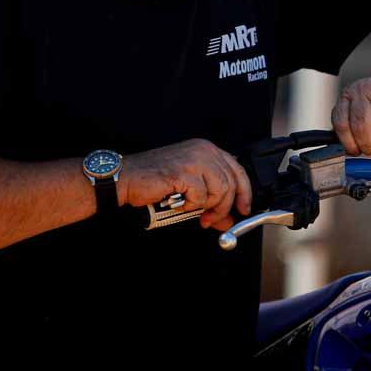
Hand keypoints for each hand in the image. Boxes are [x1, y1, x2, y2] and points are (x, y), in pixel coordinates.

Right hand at [119, 139, 251, 231]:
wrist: (126, 178)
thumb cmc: (153, 181)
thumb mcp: (189, 191)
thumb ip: (211, 203)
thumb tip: (228, 220)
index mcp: (206, 149)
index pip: (237, 169)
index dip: (244, 192)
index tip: (243, 209)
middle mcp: (203, 150)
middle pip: (232, 182)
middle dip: (224, 207)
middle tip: (212, 220)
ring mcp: (194, 159)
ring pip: (220, 190)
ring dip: (207, 207)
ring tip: (192, 210)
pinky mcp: (184, 172)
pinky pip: (201, 196)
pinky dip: (191, 205)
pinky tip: (179, 203)